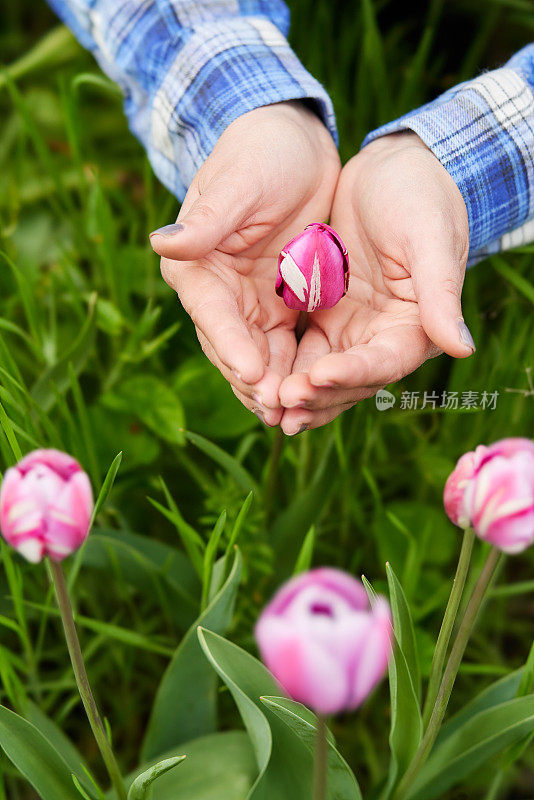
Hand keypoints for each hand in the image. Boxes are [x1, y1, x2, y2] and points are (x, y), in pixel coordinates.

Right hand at [150, 102, 339, 425]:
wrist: (295, 144)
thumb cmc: (262, 153)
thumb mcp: (240, 183)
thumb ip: (208, 220)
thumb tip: (162, 243)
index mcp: (196, 264)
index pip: (212, 314)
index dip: (232, 345)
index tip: (253, 373)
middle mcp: (216, 291)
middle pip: (231, 347)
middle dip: (253, 380)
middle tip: (278, 410)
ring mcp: (247, 303)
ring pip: (257, 356)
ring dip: (273, 387)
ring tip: (293, 417)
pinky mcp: (277, 307)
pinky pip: (282, 349)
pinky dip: (292, 373)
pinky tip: (308, 398)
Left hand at [279, 132, 473, 433]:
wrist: (390, 169)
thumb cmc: (420, 196)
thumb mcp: (430, 238)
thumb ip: (440, 294)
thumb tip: (462, 347)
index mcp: (415, 325)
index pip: (385, 361)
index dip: (354, 373)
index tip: (319, 375)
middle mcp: (383, 337)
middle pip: (350, 381)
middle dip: (317, 394)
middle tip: (282, 401)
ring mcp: (352, 330)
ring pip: (321, 375)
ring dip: (297, 393)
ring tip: (266, 404)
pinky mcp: (325, 317)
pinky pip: (301, 353)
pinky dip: (283, 369)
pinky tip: (258, 381)